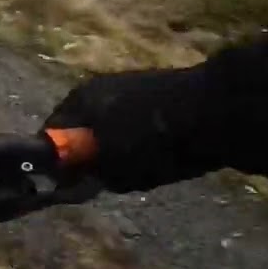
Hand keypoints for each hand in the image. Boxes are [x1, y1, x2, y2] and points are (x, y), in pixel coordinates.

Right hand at [43, 67, 216, 191]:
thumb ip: (86, 173)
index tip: (72, 182)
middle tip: (108, 178)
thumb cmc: (154, 142)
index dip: (58, 161)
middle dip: (90, 154)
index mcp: (78, 101)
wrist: (217, 112)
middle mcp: (96, 88)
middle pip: (80, 129)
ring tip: (139, 167)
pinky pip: (134, 121)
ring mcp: (127, 86)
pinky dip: (139, 137)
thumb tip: (68, 179)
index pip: (50, 135)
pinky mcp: (156, 90)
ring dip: (116, 146)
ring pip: (108, 126)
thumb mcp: (114, 167)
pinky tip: (160, 151)